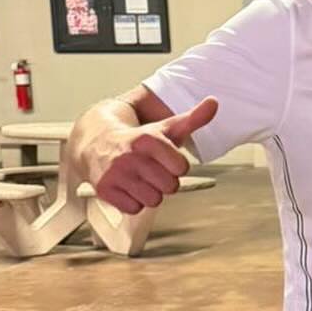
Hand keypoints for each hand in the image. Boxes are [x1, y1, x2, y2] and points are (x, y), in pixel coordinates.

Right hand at [92, 97, 217, 214]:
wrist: (97, 142)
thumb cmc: (138, 139)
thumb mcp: (166, 127)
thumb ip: (193, 118)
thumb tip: (214, 102)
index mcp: (147, 140)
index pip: (181, 168)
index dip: (176, 166)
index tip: (165, 159)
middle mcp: (129, 156)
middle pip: (170, 186)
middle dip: (164, 181)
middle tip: (152, 170)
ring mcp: (115, 174)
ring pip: (153, 200)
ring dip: (150, 192)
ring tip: (140, 178)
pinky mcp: (105, 189)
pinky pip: (135, 208)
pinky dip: (133, 201)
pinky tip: (127, 186)